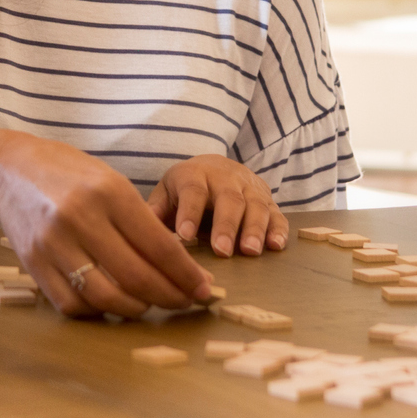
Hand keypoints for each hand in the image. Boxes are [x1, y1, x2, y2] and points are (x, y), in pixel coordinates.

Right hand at [0, 132, 215, 318]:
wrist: (6, 171)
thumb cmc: (67, 173)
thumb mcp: (110, 181)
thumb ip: (140, 221)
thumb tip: (180, 266)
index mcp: (108, 192)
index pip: (159, 246)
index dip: (187, 275)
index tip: (205, 290)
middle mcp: (81, 217)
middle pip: (137, 276)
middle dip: (170, 296)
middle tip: (186, 303)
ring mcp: (54, 243)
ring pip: (106, 296)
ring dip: (136, 308)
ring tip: (150, 305)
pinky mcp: (34, 264)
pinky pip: (73, 303)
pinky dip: (98, 311)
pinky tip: (111, 303)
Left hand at [147, 154, 287, 256]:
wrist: (216, 166)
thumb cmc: (186, 187)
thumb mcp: (167, 191)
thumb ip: (156, 209)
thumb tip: (138, 227)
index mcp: (195, 175)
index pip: (193, 191)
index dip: (190, 212)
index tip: (184, 236)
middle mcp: (226, 178)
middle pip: (228, 199)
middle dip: (226, 225)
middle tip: (222, 251)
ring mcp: (250, 188)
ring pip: (255, 206)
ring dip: (254, 229)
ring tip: (249, 251)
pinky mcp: (268, 200)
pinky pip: (277, 213)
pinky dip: (278, 229)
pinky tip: (276, 246)